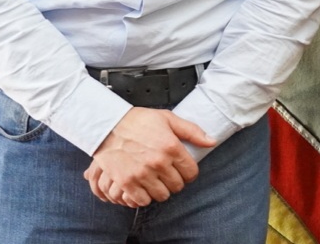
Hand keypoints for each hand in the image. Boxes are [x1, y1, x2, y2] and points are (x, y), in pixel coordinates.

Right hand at [84, 108, 214, 206]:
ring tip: (155, 180)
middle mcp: (158, 162)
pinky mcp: (126, 181)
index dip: (189, 173)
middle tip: (167, 175)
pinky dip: (144, 196)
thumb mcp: (167, 119)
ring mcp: (142, 173)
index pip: (191, 172)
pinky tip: (142, 186)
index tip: (182, 171)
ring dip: (160, 190)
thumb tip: (212, 142)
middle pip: (177, 186)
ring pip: (162, 195)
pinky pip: (143, 200)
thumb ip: (192, 131)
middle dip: (175, 181)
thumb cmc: (138, 121)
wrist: (108, 125)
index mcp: (171, 146)